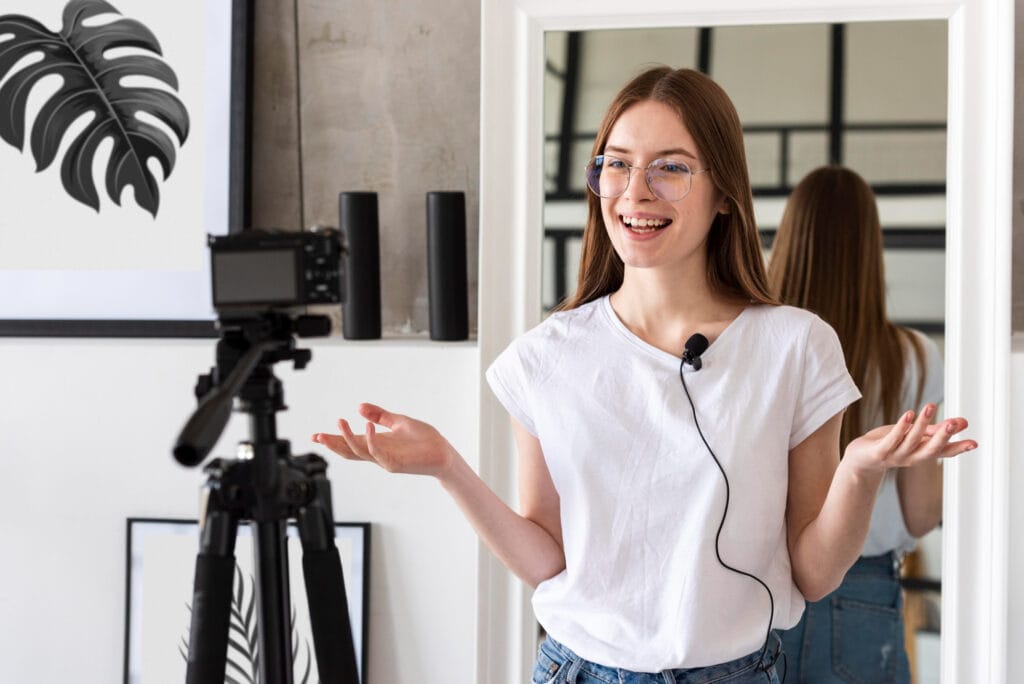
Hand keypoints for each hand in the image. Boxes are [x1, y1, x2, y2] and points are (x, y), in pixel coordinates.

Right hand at [312, 403, 455, 476]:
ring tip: (339, 422)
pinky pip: (377, 452)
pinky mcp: (394, 463)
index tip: (315, 436)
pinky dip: (370, 440)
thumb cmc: (424, 439)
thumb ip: (379, 415)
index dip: (333, 439)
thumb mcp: (399, 421)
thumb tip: (360, 407)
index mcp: (377, 442)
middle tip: (316, 436)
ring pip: (359, 452)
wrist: (443, 453)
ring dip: (346, 438)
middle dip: (332, 444)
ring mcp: (385, 459)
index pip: (350, 442)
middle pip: (348, 450)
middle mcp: (378, 452)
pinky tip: (367, 426)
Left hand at [843, 403, 976, 475]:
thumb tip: (961, 422)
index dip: (958, 448)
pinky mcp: (880, 451)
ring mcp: (895, 455)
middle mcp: (911, 457)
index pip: (943, 452)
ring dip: (921, 424)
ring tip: (929, 407)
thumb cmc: (889, 444)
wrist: (860, 459)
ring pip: (911, 440)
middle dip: (942, 437)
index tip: (974, 443)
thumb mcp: (913, 436)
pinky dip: (901, 427)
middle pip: (930, 449)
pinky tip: (909, 415)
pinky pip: (892, 439)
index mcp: (921, 454)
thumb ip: (934, 430)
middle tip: (954, 424)